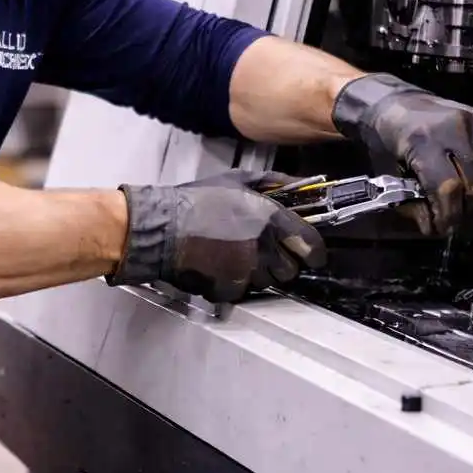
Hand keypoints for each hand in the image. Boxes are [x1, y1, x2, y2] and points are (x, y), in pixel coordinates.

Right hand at [108, 174, 326, 302]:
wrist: (160, 227)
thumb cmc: (197, 201)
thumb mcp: (238, 180)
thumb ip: (274, 183)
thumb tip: (302, 183)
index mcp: (271, 218)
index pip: (312, 246)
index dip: (312, 251)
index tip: (307, 252)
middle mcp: (263, 247)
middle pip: (291, 269)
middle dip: (281, 262)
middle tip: (261, 249)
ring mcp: (246, 271)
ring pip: (268, 282)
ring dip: (258, 273)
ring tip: (235, 254)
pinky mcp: (229, 289)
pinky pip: (244, 292)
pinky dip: (236, 283)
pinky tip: (220, 266)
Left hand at [332, 73, 472, 235]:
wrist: (395, 102)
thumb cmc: (387, 138)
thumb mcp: (387, 170)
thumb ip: (410, 199)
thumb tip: (434, 228)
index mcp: (423, 139)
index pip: (448, 187)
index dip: (450, 215)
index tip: (445, 229)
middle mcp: (455, 127)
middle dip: (467, 212)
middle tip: (458, 221)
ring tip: (470, 208)